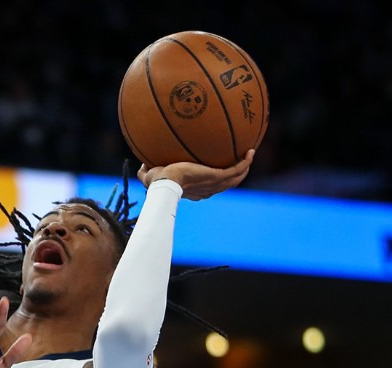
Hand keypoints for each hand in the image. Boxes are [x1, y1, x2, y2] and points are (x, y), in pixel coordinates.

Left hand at [139, 149, 254, 200]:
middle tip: (240, 160)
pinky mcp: (218, 177)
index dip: (215, 181)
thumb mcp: (150, 176)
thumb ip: (145, 171)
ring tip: (250, 154)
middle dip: (235, 173)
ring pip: (235, 179)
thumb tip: (141, 164)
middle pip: (226, 184)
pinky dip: (245, 162)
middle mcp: (208, 190)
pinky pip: (236, 170)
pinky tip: (250, 151)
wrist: (166, 183)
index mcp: (196, 191)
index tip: (217, 170)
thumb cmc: (158, 182)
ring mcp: (214, 184)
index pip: (209, 188)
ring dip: (244, 168)